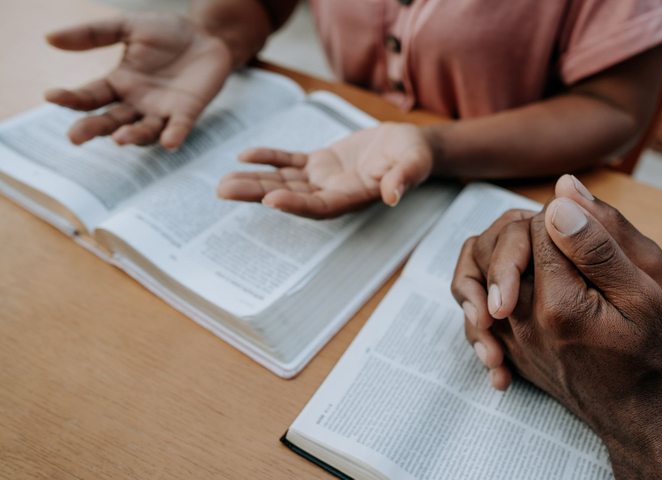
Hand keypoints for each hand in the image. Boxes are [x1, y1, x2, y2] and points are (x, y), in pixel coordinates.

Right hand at [45, 12, 231, 149]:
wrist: (207, 35)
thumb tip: (49, 38)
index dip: (71, 99)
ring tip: (120, 138)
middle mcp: (136, 103)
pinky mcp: (188, 111)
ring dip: (132, 136)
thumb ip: (93, 34)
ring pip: (143, 131)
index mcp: (118, 83)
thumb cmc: (168, 33)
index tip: (52, 96)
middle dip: (93, 129)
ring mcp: (162, 110)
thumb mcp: (128, 27)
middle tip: (74, 136)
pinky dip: (174, 135)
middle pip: (110, 122)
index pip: (89, 96)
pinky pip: (179, 127)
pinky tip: (169, 142)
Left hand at [216, 123, 432, 218]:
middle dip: (257, 194)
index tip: (270, 200)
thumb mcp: (415, 162)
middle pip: (290, 197)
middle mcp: (333, 193)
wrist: (410, 145)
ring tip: (222, 182)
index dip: (295, 204)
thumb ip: (404, 178)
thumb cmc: (415, 155)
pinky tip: (246, 155)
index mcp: (353, 197)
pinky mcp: (320, 163)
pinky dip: (269, 158)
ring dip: (253, 181)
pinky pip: (290, 162)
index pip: (320, 206)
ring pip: (283, 181)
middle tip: (224, 191)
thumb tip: (393, 195)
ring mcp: (324, 179)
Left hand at [472, 198, 661, 477]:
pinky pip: (478, 305)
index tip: (590, 228)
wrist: (641, 416)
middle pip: (501, 245)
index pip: (540, 227)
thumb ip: (598, 246)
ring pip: (480, 271)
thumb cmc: (652, 355)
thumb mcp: (644, 295)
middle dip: (531, 229)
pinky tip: (520, 285)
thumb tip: (559, 200)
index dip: (565, 215)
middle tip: (565, 235)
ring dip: (505, 252)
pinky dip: (490, 286)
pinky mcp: (507, 348)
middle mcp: (523, 321)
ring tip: (537, 251)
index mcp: (559, 302)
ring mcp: (510, 338)